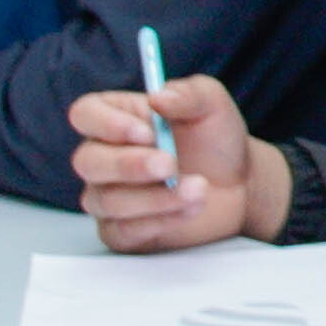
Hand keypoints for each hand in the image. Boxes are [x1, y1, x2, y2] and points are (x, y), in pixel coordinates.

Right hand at [69, 75, 283, 251]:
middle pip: (87, 161)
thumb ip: (188, 94)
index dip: (107, 124)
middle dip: (128, 165)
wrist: (239, 184)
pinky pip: (121, 231)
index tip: (147, 133)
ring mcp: (107, 195)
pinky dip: (158, 221)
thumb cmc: (215, 139)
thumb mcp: (212, 105)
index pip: (85, 114)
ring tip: (198, 189)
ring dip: (154, 197)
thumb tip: (158, 98)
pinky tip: (190, 209)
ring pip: (105, 200)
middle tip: (170, 164)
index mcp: (115, 118)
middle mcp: (102, 156)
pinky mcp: (121, 231)